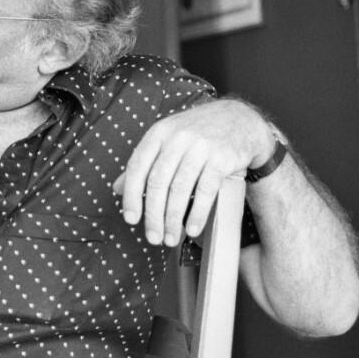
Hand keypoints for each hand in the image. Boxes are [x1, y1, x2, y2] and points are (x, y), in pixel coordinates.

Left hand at [113, 99, 273, 244]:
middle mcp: (177, 138)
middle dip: (153, 215)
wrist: (240, 120)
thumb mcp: (166, 139)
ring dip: (173, 219)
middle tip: (153, 237)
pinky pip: (205, 190)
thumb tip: (118, 188)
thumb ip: (144, 162)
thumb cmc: (197, 133)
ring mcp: (200, 147)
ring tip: (170, 238)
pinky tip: (191, 228)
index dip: (132, 196)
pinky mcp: (221, 158)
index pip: (137, 167)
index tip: (130, 218)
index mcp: (159, 133)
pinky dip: (197, 213)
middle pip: (158, 182)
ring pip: (180, 189)